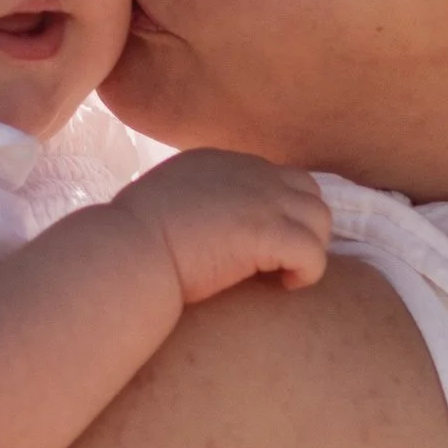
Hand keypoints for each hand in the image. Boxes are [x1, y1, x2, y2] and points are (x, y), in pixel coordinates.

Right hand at [114, 150, 332, 308]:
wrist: (127, 254)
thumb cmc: (132, 242)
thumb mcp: (162, 202)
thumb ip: (190, 201)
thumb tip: (198, 222)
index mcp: (220, 162)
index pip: (276, 177)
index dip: (279, 212)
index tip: (261, 244)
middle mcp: (248, 172)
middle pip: (308, 193)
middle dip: (302, 227)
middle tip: (280, 261)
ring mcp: (263, 199)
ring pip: (320, 220)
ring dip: (308, 249)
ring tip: (283, 275)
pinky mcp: (270, 231)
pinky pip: (314, 252)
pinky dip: (308, 272)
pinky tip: (285, 285)